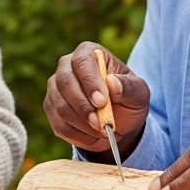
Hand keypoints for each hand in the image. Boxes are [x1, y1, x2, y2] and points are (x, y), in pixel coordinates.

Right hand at [43, 41, 149, 157]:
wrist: (118, 120)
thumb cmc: (128, 99)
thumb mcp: (139, 93)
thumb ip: (129, 87)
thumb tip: (112, 83)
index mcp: (88, 53)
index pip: (82, 62)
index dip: (90, 81)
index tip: (102, 101)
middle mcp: (66, 66)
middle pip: (65, 82)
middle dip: (83, 106)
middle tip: (100, 123)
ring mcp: (55, 87)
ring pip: (60, 106)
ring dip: (82, 124)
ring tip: (102, 130)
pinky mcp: (50, 107)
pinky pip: (58, 124)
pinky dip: (77, 135)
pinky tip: (93, 136)